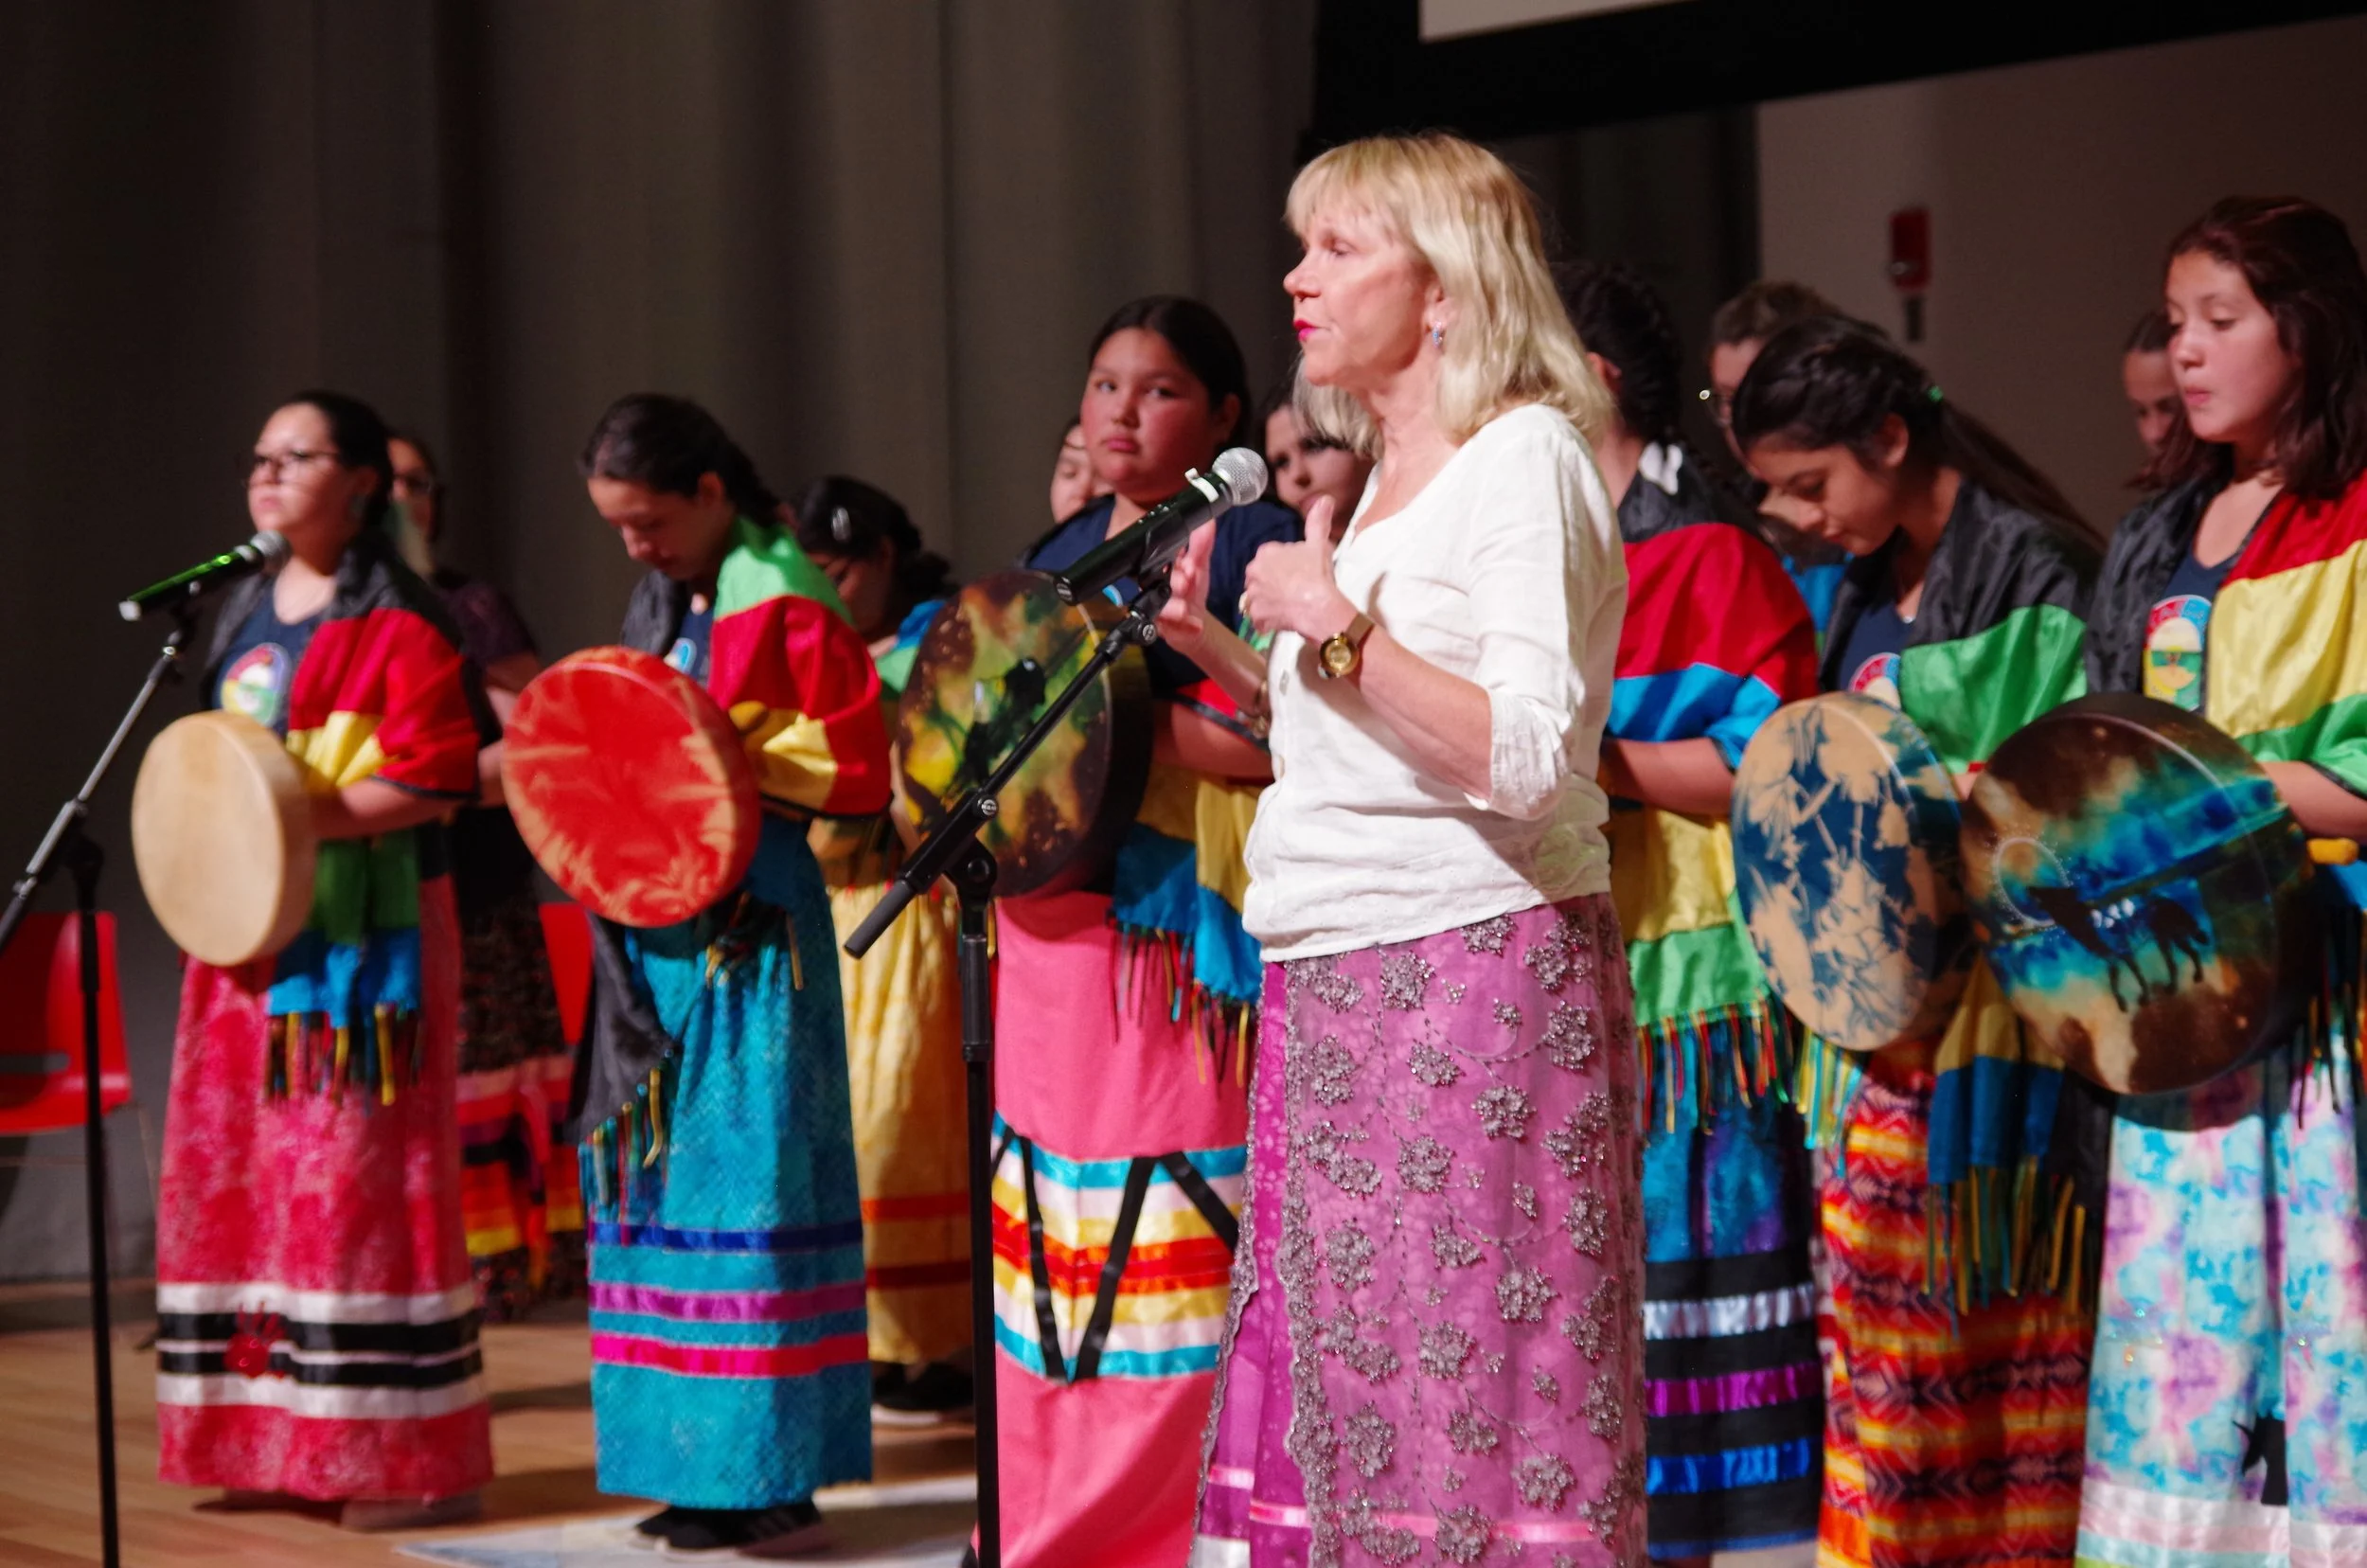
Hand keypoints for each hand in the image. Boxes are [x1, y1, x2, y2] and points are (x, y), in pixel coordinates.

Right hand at [1155, 520, 1217, 652]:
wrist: (1194, 623)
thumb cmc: (1192, 592)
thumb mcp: (1199, 566)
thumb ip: (1202, 545)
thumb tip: (1208, 522)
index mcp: (1160, 569)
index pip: (1158, 559)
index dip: (1170, 560)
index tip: (1186, 563)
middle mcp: (1154, 588)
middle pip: (1157, 584)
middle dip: (1173, 583)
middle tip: (1186, 582)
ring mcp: (1156, 609)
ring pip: (1160, 608)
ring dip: (1173, 608)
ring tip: (1185, 610)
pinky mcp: (1161, 629)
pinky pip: (1169, 629)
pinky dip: (1184, 628)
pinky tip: (1195, 626)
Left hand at [1242, 496, 1353, 641]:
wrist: (1318, 607)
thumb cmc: (1317, 574)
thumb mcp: (1319, 544)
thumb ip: (1318, 521)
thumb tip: (1325, 499)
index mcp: (1265, 552)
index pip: (1271, 557)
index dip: (1286, 566)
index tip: (1298, 572)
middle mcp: (1253, 572)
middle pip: (1262, 577)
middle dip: (1273, 583)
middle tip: (1294, 589)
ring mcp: (1253, 595)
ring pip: (1259, 597)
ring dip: (1269, 602)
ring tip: (1289, 605)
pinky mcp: (1256, 616)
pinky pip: (1259, 618)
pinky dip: (1268, 620)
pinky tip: (1282, 619)